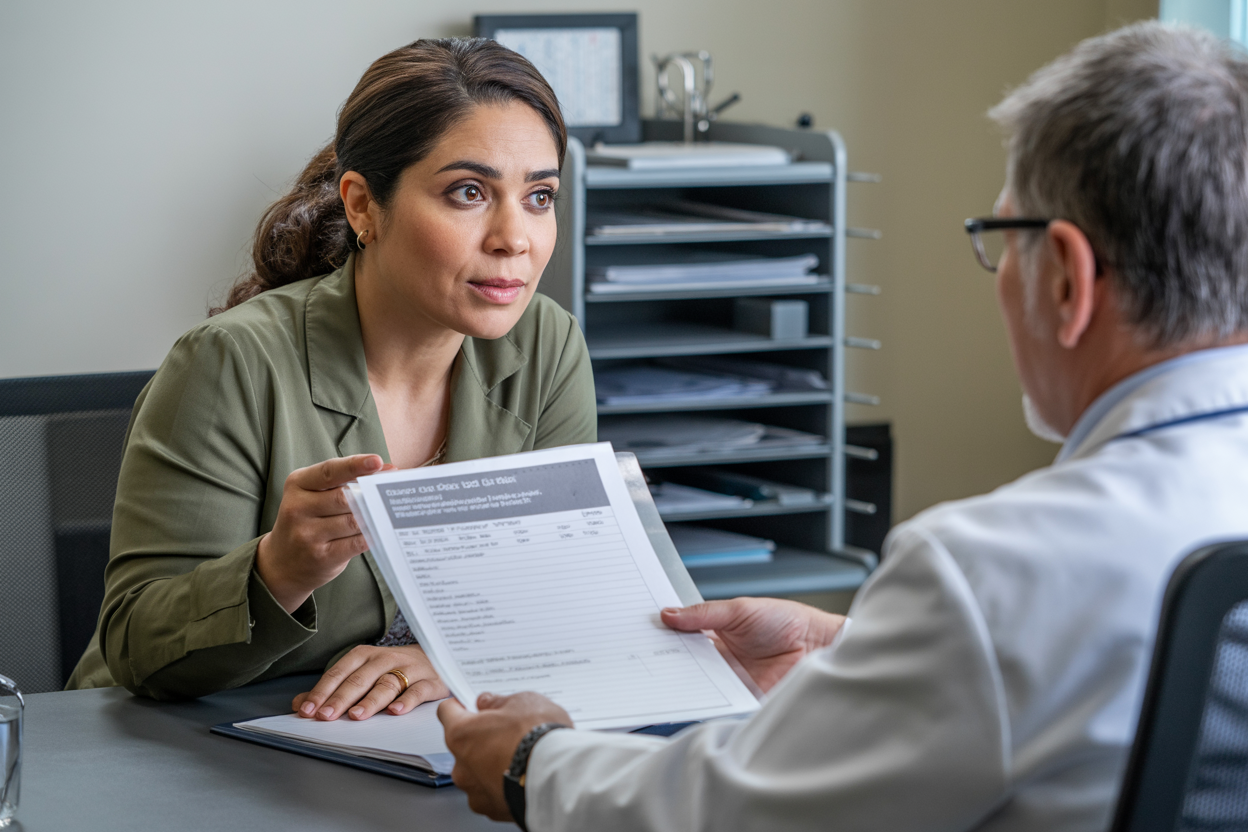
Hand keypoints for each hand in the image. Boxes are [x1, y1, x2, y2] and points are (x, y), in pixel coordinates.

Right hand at [256, 454, 390, 612]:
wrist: (281, 563)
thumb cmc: (307, 520)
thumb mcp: (314, 495)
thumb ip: (345, 481)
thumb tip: (387, 469)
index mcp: (297, 484)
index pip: (329, 471)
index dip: (354, 465)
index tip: (376, 461)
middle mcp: (297, 508)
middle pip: (345, 497)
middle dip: (369, 494)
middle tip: (388, 492)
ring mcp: (307, 535)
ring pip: (353, 521)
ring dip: (371, 517)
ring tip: (384, 513)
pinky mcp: (321, 557)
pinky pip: (356, 543)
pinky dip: (370, 536)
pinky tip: (378, 531)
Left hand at [292, 644, 447, 719]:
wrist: (437, 656)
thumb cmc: (393, 668)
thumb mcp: (362, 673)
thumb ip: (332, 689)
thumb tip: (300, 704)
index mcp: (365, 655)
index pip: (340, 672)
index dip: (323, 691)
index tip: (309, 709)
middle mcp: (386, 659)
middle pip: (360, 679)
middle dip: (341, 698)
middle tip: (326, 716)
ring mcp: (409, 669)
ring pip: (387, 684)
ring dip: (370, 701)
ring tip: (356, 715)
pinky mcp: (430, 681)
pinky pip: (418, 690)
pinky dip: (406, 701)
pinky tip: (395, 711)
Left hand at [438, 692, 573, 821]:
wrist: (558, 776)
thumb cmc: (538, 737)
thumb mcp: (522, 702)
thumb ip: (498, 703)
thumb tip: (489, 703)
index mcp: (461, 734)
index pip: (447, 712)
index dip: (460, 706)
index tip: (469, 705)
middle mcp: (461, 766)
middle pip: (463, 745)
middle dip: (481, 738)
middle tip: (506, 732)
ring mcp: (474, 791)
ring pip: (476, 772)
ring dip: (490, 764)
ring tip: (518, 757)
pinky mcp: (491, 809)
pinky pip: (490, 792)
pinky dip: (501, 784)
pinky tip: (521, 775)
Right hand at [661, 597, 845, 692]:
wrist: (818, 644)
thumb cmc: (787, 620)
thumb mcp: (739, 609)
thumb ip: (703, 613)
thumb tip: (669, 614)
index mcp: (715, 632)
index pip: (681, 635)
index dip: (663, 634)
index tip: (642, 632)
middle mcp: (719, 657)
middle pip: (683, 661)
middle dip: (664, 658)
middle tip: (644, 656)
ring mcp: (728, 678)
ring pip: (695, 682)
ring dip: (679, 679)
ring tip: (660, 675)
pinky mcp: (740, 697)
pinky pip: (715, 700)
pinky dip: (702, 699)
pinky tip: (688, 693)